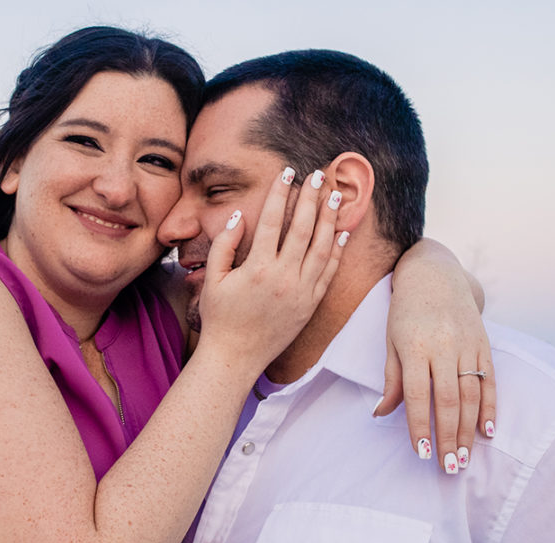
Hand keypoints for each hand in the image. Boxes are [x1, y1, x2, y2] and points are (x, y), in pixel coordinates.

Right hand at [197, 168, 344, 377]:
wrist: (235, 357)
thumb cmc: (219, 318)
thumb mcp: (213, 279)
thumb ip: (224, 245)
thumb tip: (240, 216)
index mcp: (257, 268)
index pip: (272, 220)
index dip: (280, 193)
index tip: (286, 172)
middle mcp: (283, 278)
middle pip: (303, 228)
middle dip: (312, 198)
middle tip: (319, 175)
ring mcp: (301, 292)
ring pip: (322, 248)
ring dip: (330, 219)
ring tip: (336, 196)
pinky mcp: (310, 305)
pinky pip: (329, 273)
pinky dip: (338, 251)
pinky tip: (342, 232)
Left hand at [374, 240, 495, 471]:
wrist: (435, 275)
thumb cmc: (405, 313)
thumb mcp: (390, 341)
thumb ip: (391, 379)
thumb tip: (380, 414)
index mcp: (414, 347)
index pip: (416, 395)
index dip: (420, 426)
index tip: (422, 453)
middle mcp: (443, 347)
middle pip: (448, 400)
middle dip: (448, 437)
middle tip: (449, 467)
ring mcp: (467, 345)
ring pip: (471, 395)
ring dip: (469, 430)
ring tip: (465, 458)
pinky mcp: (484, 343)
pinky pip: (490, 380)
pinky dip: (491, 407)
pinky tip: (488, 431)